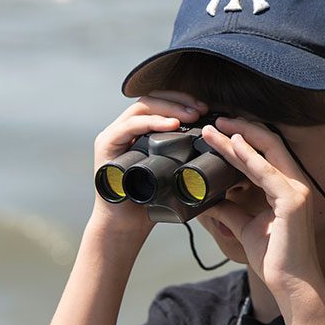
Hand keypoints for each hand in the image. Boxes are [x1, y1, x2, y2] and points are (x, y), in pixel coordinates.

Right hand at [91, 90, 207, 232]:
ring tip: (191, 116)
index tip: (205, 108)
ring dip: (170, 108)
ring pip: (142, 107)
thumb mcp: (174, 172)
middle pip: (152, 99)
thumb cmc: (151, 201)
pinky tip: (171, 125)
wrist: (126, 225)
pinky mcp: (106, 146)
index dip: (183, 101)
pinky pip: (129, 126)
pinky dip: (152, 122)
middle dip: (179, 101)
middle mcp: (125, 128)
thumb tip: (218, 146)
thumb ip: (186, 155)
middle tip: (201, 109)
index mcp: (140, 131)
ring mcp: (115, 135)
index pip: (161, 103)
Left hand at [200, 118, 324, 299]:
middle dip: (240, 129)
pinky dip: (249, 156)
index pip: (263, 155)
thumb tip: (205, 200)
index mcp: (286, 189)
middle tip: (213, 122)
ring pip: (267, 152)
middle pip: (268, 145)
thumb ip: (229, 211)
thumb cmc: (275, 259)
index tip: (217, 132)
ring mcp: (297, 191)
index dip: (240, 140)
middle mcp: (295, 184)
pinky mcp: (292, 201)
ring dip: (238, 138)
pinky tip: (232, 145)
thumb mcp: (245, 228)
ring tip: (214, 130)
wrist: (290, 285)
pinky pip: (267, 172)